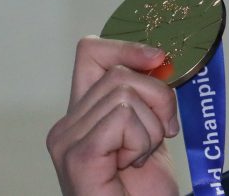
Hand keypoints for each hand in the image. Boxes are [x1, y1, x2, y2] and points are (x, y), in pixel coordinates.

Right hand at [47, 36, 180, 195]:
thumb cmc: (144, 187)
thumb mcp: (149, 126)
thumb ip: (145, 94)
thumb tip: (159, 58)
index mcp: (82, 112)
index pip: (92, 51)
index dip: (128, 47)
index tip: (159, 60)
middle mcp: (66, 124)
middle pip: (119, 71)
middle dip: (157, 97)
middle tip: (162, 132)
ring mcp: (67, 140)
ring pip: (125, 93)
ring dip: (152, 125)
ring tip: (142, 155)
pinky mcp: (78, 155)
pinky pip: (124, 117)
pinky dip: (143, 138)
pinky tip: (134, 164)